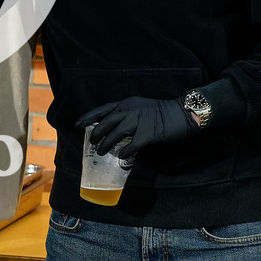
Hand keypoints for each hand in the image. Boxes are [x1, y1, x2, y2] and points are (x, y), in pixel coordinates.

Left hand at [76, 97, 198, 158]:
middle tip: (92, 143)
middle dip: (96, 133)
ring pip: (115, 134)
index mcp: (126, 103)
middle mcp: (129, 110)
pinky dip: (124, 152)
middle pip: (106, 122)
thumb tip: (113, 127)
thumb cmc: (161, 111)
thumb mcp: (140, 107)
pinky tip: (121, 157)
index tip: (78, 124)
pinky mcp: (148, 134)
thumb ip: (126, 114)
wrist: (182, 112)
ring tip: (101, 152)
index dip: (89, 117)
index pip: (102, 109)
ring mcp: (138, 121)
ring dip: (106, 144)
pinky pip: (131, 146)